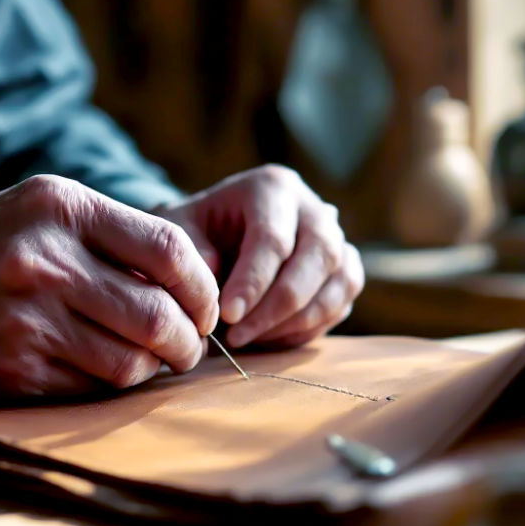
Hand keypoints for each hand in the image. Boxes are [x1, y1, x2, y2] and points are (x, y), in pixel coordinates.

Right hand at [0, 175, 218, 396]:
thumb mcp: (35, 210)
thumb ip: (109, 234)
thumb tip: (192, 280)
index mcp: (61, 206)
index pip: (170, 250)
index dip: (203, 288)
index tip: (205, 307)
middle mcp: (45, 258)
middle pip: (158, 314)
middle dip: (187, 342)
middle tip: (187, 349)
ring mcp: (25, 317)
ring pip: (129, 362)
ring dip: (152, 371)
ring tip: (148, 364)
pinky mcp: (9, 367)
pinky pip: (88, 388)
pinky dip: (108, 387)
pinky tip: (101, 373)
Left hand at [157, 165, 362, 348]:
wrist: (217, 234)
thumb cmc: (197, 231)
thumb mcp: (180, 229)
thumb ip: (192, 250)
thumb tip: (216, 277)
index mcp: (272, 186)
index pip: (273, 237)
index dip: (253, 281)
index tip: (227, 316)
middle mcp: (313, 207)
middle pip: (319, 255)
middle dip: (280, 304)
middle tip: (239, 337)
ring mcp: (336, 237)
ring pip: (341, 279)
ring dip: (299, 320)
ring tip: (252, 339)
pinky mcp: (344, 267)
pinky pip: (343, 301)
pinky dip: (312, 327)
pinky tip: (272, 338)